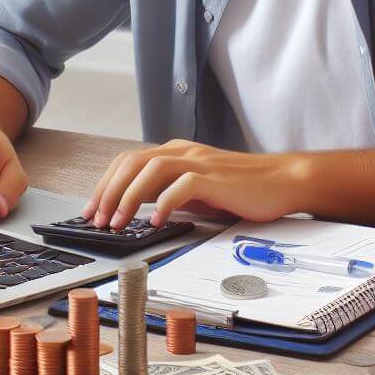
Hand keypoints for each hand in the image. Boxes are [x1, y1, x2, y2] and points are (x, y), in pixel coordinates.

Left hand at [81, 139, 302, 230]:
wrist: (282, 181)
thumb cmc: (242, 189)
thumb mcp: (198, 190)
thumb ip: (171, 192)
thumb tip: (140, 209)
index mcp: (177, 153)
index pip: (129, 161)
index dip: (105, 184)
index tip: (93, 210)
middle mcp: (184, 152)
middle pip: (133, 162)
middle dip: (109, 191)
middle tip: (97, 220)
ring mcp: (199, 162)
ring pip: (151, 169)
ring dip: (128, 197)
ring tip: (118, 223)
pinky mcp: (215, 177)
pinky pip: (182, 185)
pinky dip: (164, 201)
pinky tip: (157, 220)